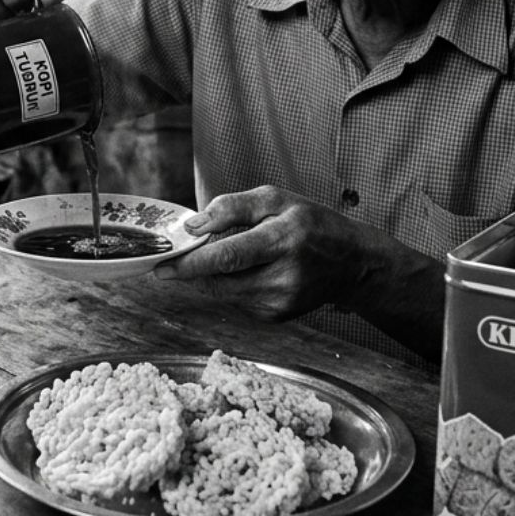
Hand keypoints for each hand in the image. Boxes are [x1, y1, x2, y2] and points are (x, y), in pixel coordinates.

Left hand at [152, 186, 380, 318]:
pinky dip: (233, 285)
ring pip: (224, 292)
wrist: (353, 263)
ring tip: (230, 255)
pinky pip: (238, 300)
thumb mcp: (274, 199)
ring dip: (213, 276)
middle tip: (174, 259)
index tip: (161, 267)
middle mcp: (284, 277)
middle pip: (219, 280)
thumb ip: (230, 207)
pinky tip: (252, 272)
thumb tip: (193, 227)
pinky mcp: (276, 317)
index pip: (228, 257)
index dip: (191, 264)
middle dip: (192, 271)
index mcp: (284, 240)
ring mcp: (281, 302)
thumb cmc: (311, 224)